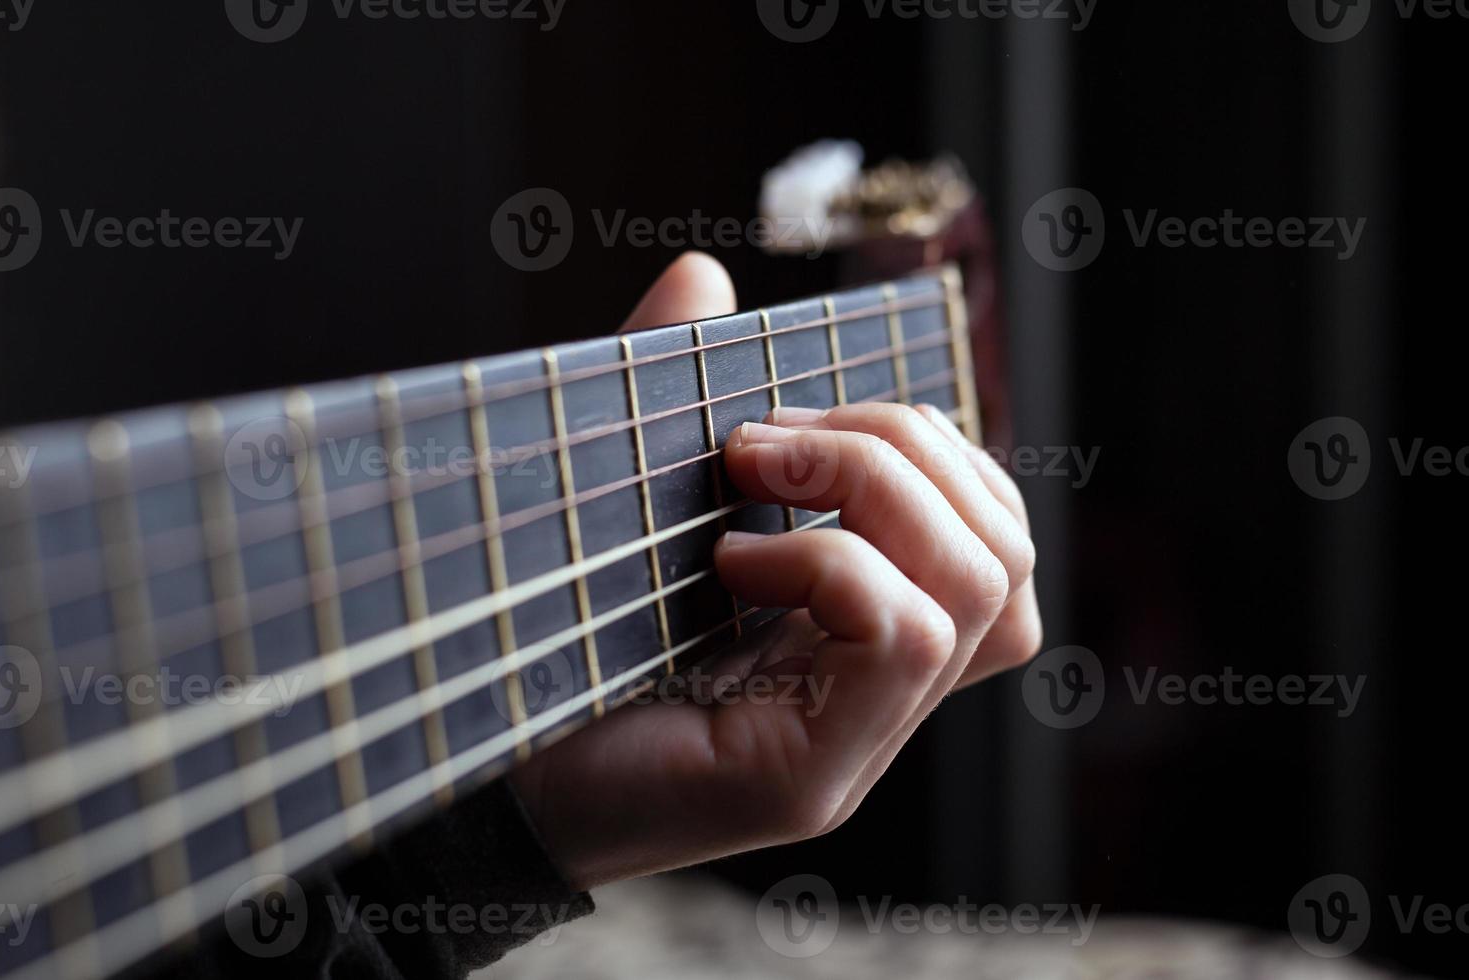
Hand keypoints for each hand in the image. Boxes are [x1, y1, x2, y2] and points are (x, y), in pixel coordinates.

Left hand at [509, 253, 1042, 888]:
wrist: (463, 763)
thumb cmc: (545, 626)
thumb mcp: (629, 486)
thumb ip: (671, 385)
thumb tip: (702, 272)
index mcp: (857, 631)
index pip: (994, 539)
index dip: (935, 453)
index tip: (795, 423)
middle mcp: (878, 696)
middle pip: (1005, 548)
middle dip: (905, 447)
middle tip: (763, 442)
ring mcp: (855, 746)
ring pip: (982, 585)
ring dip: (871, 492)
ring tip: (744, 485)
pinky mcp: (810, 781)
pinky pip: (905, 634)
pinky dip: (826, 562)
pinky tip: (727, 564)